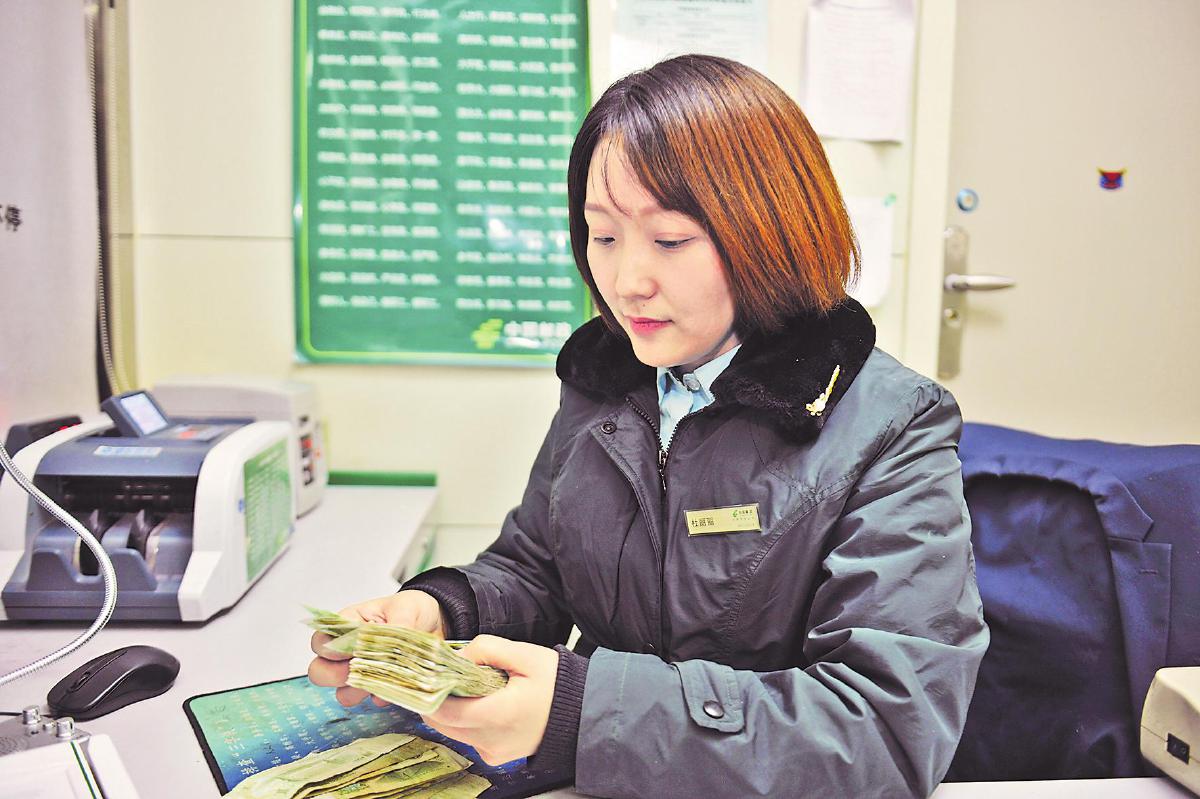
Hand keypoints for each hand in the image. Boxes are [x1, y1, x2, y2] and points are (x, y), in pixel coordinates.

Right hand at [307, 590, 446, 706]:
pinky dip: (383, 696)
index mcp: (348, 625)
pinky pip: (371, 702)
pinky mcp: (379, 689)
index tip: (350, 651)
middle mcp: (349, 652)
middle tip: (358, 669)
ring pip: (342, 693)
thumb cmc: (413, 610)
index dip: (329, 650)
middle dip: (335, 675)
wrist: (437, 625)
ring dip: (359, 690)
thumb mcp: (406, 609)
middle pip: (319, 672)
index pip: (321, 641)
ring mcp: (361, 673)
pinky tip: (398, 685)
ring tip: (382, 677)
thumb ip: (394, 625)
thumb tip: (388, 649)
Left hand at [421, 635, 558, 765]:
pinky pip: (469, 737)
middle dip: (439, 699)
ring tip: (467, 686)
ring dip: (452, 709)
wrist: (582, 712)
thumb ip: (486, 648)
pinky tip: (482, 701)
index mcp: (498, 715)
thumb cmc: (556, 683)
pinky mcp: (496, 756)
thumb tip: (458, 657)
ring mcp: (493, 752)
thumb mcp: (524, 654)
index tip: (431, 673)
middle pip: (443, 723)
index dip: (432, 692)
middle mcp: (491, 741)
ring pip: (453, 731)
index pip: (445, 711)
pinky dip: (467, 720)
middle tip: (447, 676)